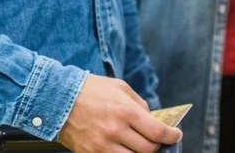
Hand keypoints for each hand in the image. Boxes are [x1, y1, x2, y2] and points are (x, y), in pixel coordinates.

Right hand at [58, 75, 182, 152]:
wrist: (58, 99)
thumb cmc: (91, 91)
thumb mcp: (121, 88)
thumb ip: (139, 105)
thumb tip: (153, 119)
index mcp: (126, 112)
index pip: (158, 132)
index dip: (172, 136)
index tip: (176, 135)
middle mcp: (116, 130)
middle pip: (148, 149)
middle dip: (157, 145)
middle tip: (157, 140)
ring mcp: (102, 145)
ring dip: (140, 152)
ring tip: (139, 144)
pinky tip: (124, 148)